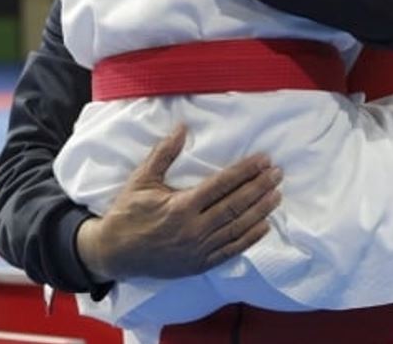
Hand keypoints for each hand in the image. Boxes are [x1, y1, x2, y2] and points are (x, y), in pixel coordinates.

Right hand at [75, 125, 282, 281]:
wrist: (114, 253)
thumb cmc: (127, 213)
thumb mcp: (141, 179)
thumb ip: (163, 154)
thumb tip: (181, 128)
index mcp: (181, 206)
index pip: (222, 184)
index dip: (245, 171)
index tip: (263, 160)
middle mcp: (194, 229)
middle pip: (235, 205)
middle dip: (259, 188)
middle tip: (278, 174)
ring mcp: (198, 249)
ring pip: (237, 228)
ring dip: (259, 211)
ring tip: (277, 195)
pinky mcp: (199, 264)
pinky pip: (230, 250)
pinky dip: (249, 239)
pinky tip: (264, 226)